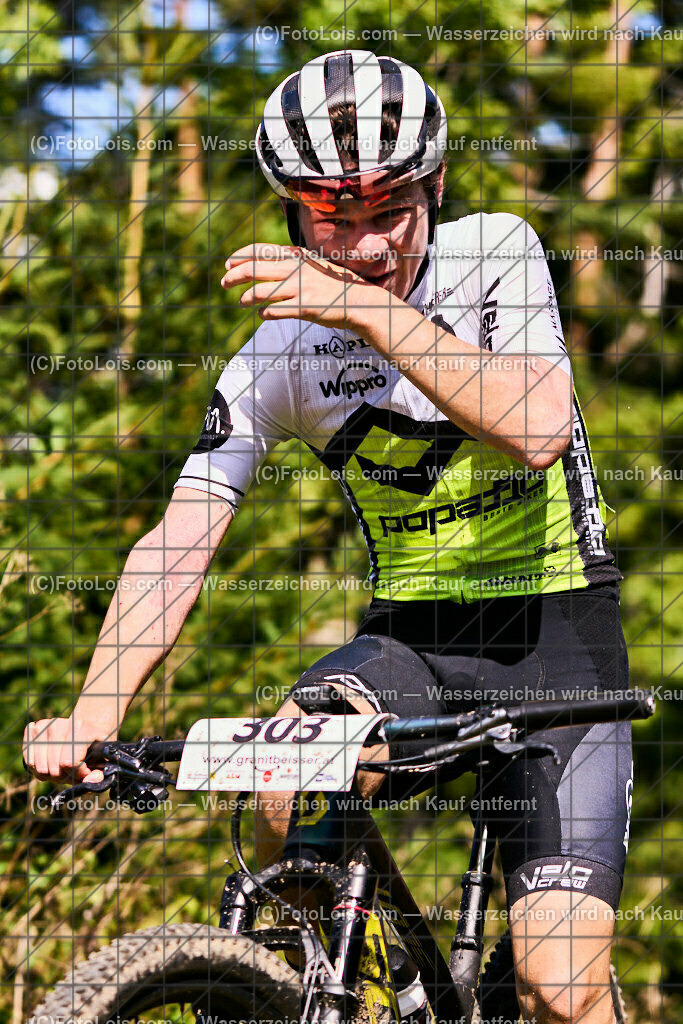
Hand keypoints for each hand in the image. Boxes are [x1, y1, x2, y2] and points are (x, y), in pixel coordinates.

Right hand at [23, 716, 107, 783]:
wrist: (85, 726)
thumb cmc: (94, 747)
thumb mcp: (103, 759)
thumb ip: (99, 774)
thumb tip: (90, 781)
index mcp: (81, 728)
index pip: (69, 763)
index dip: (77, 775)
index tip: (85, 772)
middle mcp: (60, 724)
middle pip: (54, 768)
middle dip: (64, 777)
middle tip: (73, 771)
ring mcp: (45, 725)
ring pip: (40, 768)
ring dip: (51, 775)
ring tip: (63, 768)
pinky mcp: (33, 729)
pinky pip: (29, 762)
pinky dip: (39, 770)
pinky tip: (50, 764)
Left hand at [220, 244, 388, 330]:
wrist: (359, 301)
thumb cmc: (334, 285)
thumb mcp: (314, 265)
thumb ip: (293, 264)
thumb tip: (268, 265)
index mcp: (297, 256)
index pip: (260, 250)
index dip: (239, 256)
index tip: (227, 263)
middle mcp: (296, 269)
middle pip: (254, 269)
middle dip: (234, 276)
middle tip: (224, 282)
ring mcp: (299, 288)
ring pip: (260, 291)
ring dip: (246, 297)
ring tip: (242, 301)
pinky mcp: (303, 307)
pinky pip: (274, 311)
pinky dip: (264, 312)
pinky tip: (262, 314)